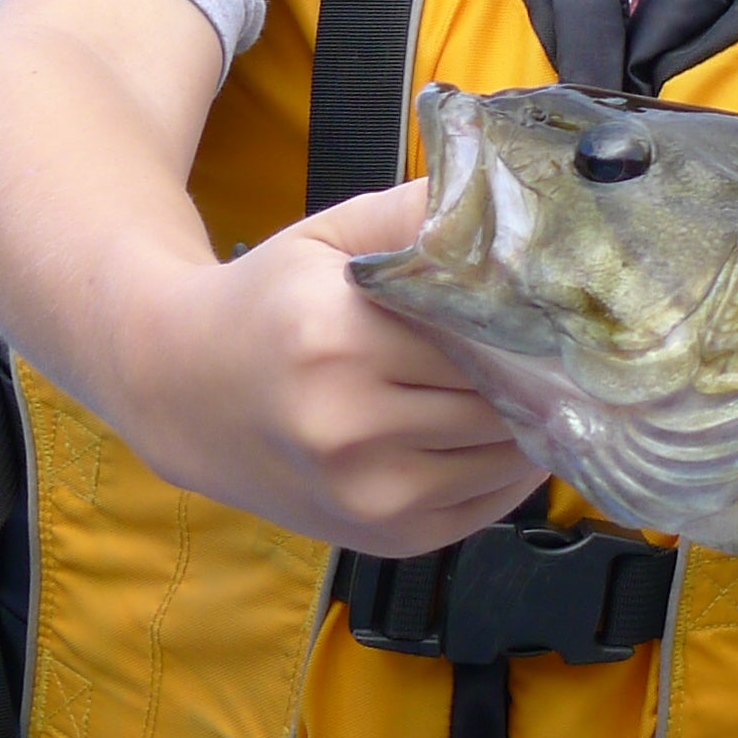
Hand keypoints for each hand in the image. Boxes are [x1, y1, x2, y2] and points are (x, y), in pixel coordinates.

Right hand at [122, 178, 543, 558]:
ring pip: (501, 459)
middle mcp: (350, 425)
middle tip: (560, 349)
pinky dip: (507, 474)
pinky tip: (503, 437)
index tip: (556, 311)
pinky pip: (482, 509)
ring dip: (530, 428)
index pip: (483, 335)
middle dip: (537, 376)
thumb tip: (504, 199)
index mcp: (341, 340)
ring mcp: (365, 493)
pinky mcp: (380, 538)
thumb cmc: (265, 306)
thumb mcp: (331, 239)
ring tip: (536, 390)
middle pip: (499, 400)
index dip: (530, 323)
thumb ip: (417, 213)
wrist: (177, 387)